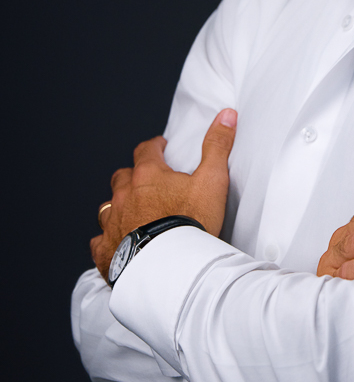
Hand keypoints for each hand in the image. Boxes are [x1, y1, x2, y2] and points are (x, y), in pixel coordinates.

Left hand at [91, 108, 237, 282]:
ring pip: (108, 207)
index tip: (160, 148)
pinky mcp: (106, 250)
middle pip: (122, 177)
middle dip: (133, 177)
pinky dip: (107, 240)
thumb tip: (226, 115)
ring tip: (132, 214)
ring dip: (118, 207)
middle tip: (147, 183)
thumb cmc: (191, 223)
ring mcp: (111, 223)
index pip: (146, 151)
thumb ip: (217, 146)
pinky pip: (99, 242)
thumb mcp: (212, 181)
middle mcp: (124, 195)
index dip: (154, 148)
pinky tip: (117, 244)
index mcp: (147, 175)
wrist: (169, 265)